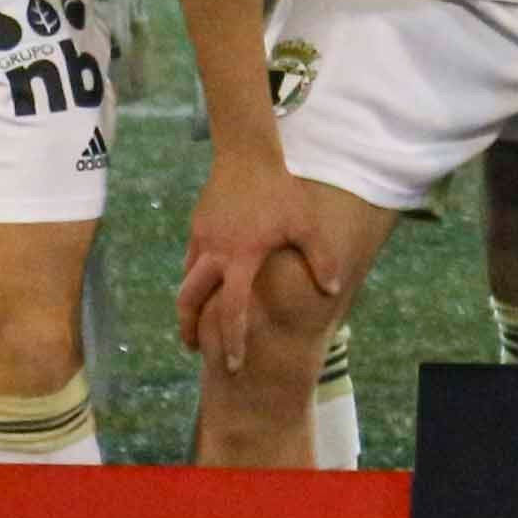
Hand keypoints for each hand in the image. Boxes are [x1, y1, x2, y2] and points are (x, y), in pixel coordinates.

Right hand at [173, 151, 336, 376]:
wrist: (248, 154)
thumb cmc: (281, 191)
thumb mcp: (306, 224)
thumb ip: (320, 258)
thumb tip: (331, 289)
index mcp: (241, 257)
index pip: (231, 309)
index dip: (232, 340)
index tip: (234, 364)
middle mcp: (214, 252)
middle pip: (190, 300)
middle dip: (189, 328)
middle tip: (195, 350)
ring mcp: (201, 238)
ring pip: (186, 280)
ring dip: (189, 305)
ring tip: (194, 323)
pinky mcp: (197, 226)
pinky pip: (191, 259)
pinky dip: (194, 278)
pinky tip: (205, 286)